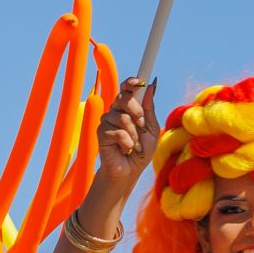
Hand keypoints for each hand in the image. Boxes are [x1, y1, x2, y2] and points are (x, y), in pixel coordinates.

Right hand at [84, 77, 158, 205]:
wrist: (130, 171)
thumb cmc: (141, 150)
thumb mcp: (151, 129)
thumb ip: (149, 109)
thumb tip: (151, 85)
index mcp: (128, 107)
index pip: (127, 88)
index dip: (132, 81)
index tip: (140, 81)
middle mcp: (116, 110)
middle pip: (123, 97)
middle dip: (136, 110)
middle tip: (141, 125)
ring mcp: (107, 121)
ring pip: (122, 117)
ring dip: (134, 134)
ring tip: (135, 145)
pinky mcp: (101, 133)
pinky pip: (117, 132)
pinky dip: (127, 142)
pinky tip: (126, 149)